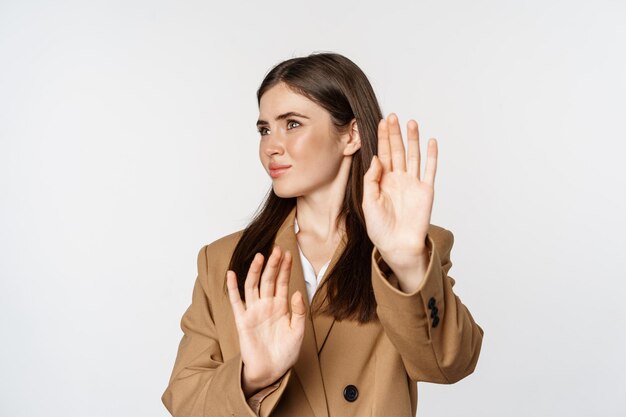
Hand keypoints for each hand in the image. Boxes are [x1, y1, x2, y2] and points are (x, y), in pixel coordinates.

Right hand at [226, 245, 305, 396]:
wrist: (271, 371)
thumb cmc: (286, 353)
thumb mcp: (298, 332)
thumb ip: (299, 312)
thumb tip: (297, 292)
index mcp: (281, 307)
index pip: (282, 283)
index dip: (285, 269)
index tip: (288, 254)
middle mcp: (266, 306)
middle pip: (268, 280)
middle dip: (273, 265)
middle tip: (277, 249)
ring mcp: (254, 311)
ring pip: (253, 286)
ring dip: (256, 271)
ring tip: (260, 257)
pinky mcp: (242, 320)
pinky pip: (236, 301)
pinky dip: (233, 287)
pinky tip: (231, 274)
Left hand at [362, 113, 437, 271]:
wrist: (397, 245)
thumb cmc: (380, 228)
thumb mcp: (368, 202)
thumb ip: (371, 179)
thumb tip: (377, 158)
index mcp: (382, 181)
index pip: (382, 154)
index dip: (382, 138)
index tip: (380, 122)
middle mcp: (398, 179)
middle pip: (397, 150)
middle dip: (395, 133)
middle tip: (393, 116)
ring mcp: (413, 183)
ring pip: (413, 156)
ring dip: (413, 139)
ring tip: (411, 123)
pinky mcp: (426, 190)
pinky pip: (430, 170)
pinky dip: (431, 156)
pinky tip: (431, 142)